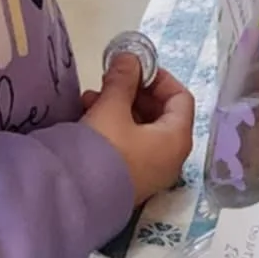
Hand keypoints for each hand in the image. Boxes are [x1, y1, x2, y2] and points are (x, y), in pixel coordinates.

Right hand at [83, 55, 194, 205]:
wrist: (77, 201)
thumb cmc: (104, 150)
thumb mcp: (111, 108)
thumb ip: (123, 80)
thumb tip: (130, 56)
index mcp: (176, 139)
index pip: (181, 98)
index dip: (159, 77)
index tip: (135, 67)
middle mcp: (170, 157)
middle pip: (161, 113)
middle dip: (134, 92)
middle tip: (110, 80)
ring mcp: (150, 171)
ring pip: (141, 129)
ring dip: (119, 107)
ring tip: (90, 97)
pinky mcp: (130, 179)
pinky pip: (129, 145)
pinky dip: (114, 127)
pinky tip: (88, 117)